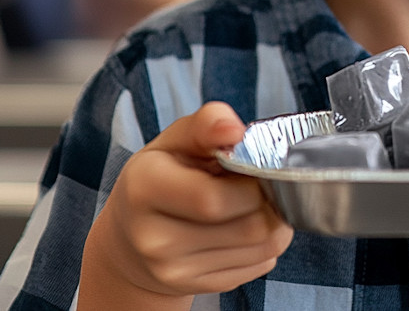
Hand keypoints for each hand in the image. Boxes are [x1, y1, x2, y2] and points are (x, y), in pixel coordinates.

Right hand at [77, 102, 293, 309]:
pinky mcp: (194, 287)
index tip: (259, 166)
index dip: (252, 183)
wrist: (129, 237)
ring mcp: (172, 270)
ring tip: (264, 201)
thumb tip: (233, 129)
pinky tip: (250, 224)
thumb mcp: (177, 138)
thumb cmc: (162, 173)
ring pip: (260, 248)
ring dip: (277, 222)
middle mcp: (153, 238)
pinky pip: (257, 266)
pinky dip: (268, 243)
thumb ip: (207, 123)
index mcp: (145, 188)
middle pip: (246, 226)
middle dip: (272, 200)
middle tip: (268, 182)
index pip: (213, 200)